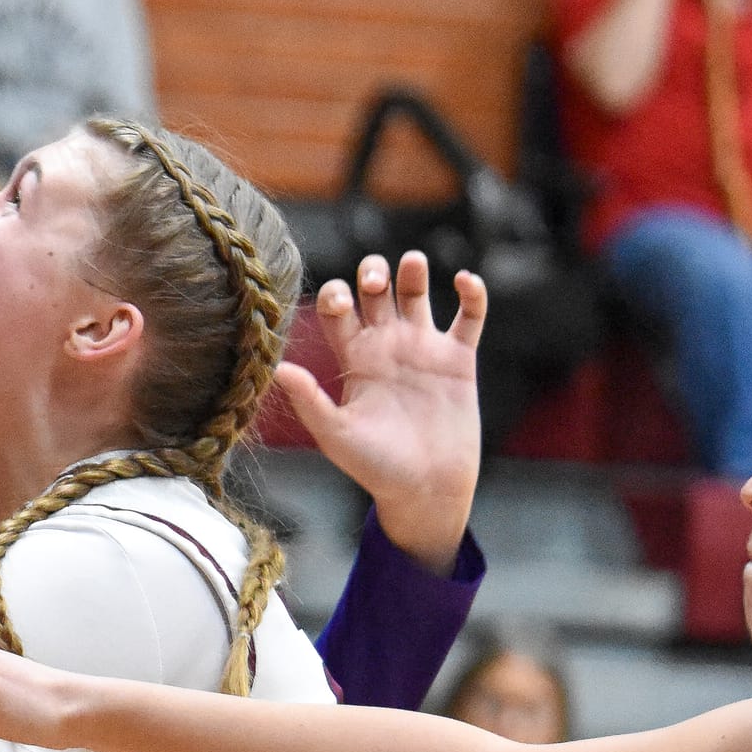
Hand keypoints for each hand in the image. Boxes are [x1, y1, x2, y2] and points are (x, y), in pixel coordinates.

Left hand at [268, 249, 484, 573]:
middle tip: (376, 283)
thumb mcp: (336, 434)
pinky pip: (470, 316)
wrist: (424, 489)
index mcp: (353, 358)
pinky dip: (473, 294)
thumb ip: (309, 401)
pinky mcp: (459, 359)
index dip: (335, 295)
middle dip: (373, 273)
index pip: (337, 309)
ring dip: (413, 271)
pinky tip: (464, 280)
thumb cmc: (374, 467)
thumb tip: (278, 369)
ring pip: (417, 293)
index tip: (342, 303)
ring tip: (412, 262)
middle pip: (375, 290)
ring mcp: (423, 349)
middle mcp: (386, 346)